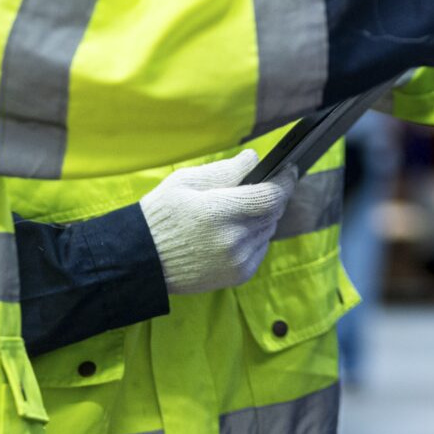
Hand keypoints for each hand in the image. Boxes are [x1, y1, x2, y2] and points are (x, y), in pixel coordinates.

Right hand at [138, 150, 297, 294]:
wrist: (144, 260)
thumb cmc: (161, 214)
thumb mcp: (186, 181)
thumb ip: (225, 170)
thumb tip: (254, 158)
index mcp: (218, 211)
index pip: (270, 196)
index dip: (285, 181)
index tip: (289, 169)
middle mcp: (232, 239)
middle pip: (273, 212)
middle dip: (273, 196)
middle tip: (263, 185)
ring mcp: (237, 260)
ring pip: (268, 230)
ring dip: (263, 216)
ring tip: (242, 208)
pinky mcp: (238, 275)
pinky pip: (261, 249)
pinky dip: (256, 236)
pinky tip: (236, 230)